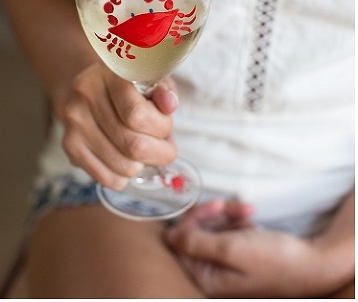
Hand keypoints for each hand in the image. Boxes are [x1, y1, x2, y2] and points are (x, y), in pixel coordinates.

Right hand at [56, 61, 179, 189]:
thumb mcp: (150, 79)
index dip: (162, 127)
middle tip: (162, 146)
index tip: (165, 125)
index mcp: (107, 74)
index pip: (138, 115)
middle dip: (159, 152)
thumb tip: (169, 104)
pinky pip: (109, 179)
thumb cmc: (127, 87)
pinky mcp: (70, 146)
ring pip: (124, 166)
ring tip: (141, 149)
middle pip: (133, 145)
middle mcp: (85, 96)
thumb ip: (163, 91)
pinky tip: (124, 158)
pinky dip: (125, 176)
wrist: (87, 90)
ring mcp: (74, 123)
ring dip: (142, 164)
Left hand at [164, 199, 345, 296]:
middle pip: (193, 232)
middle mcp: (211, 273)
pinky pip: (225, 229)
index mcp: (205, 278)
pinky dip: (236, 220)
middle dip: (211, 214)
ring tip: (247, 212)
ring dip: (226, 215)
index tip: (211, 208)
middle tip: (227, 205)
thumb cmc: (274, 259)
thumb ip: (195, 243)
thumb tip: (168, 238)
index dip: (190, 221)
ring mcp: (224, 263)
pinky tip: (251, 218)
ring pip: (210, 227)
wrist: (314, 261)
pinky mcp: (236, 253)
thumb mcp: (230, 248)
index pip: (178, 243)